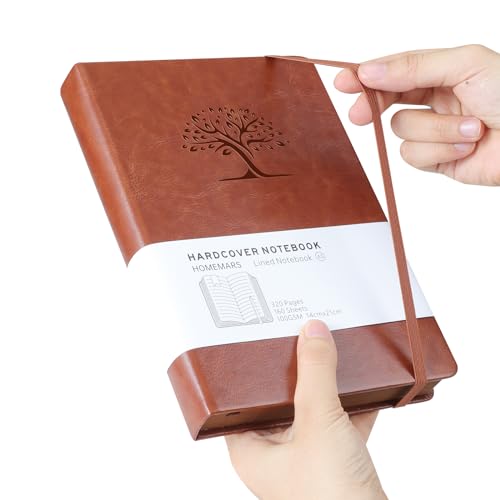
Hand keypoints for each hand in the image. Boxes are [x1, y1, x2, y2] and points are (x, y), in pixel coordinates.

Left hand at [225, 319, 385, 499]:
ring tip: (329, 356)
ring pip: (312, 414)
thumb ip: (315, 373)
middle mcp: (276, 457)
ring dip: (325, 388)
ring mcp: (307, 461)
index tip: (258, 348)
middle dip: (294, 375)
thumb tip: (311, 332)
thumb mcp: (319, 422)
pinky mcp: (336, 465)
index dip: (248, 376)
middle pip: (280, 403)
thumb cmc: (331, 495)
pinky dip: (352, 407)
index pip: (239, 404)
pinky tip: (363, 387)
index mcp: (252, 452)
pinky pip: (341, 426)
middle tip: (298, 342)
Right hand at [334, 44, 499, 185]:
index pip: (394, 71)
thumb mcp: (464, 66)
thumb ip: (413, 66)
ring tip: (471, 129)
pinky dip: (440, 152)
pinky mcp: (435, 160)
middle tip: (359, 115)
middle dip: (374, 107)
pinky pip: (413, 156)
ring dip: (436, 131)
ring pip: (402, 132)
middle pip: (387, 102)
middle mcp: (434, 101)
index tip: (344, 81)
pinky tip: (466, 148)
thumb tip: (369, 70)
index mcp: (441, 72)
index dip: (366, 76)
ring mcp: (433, 132)